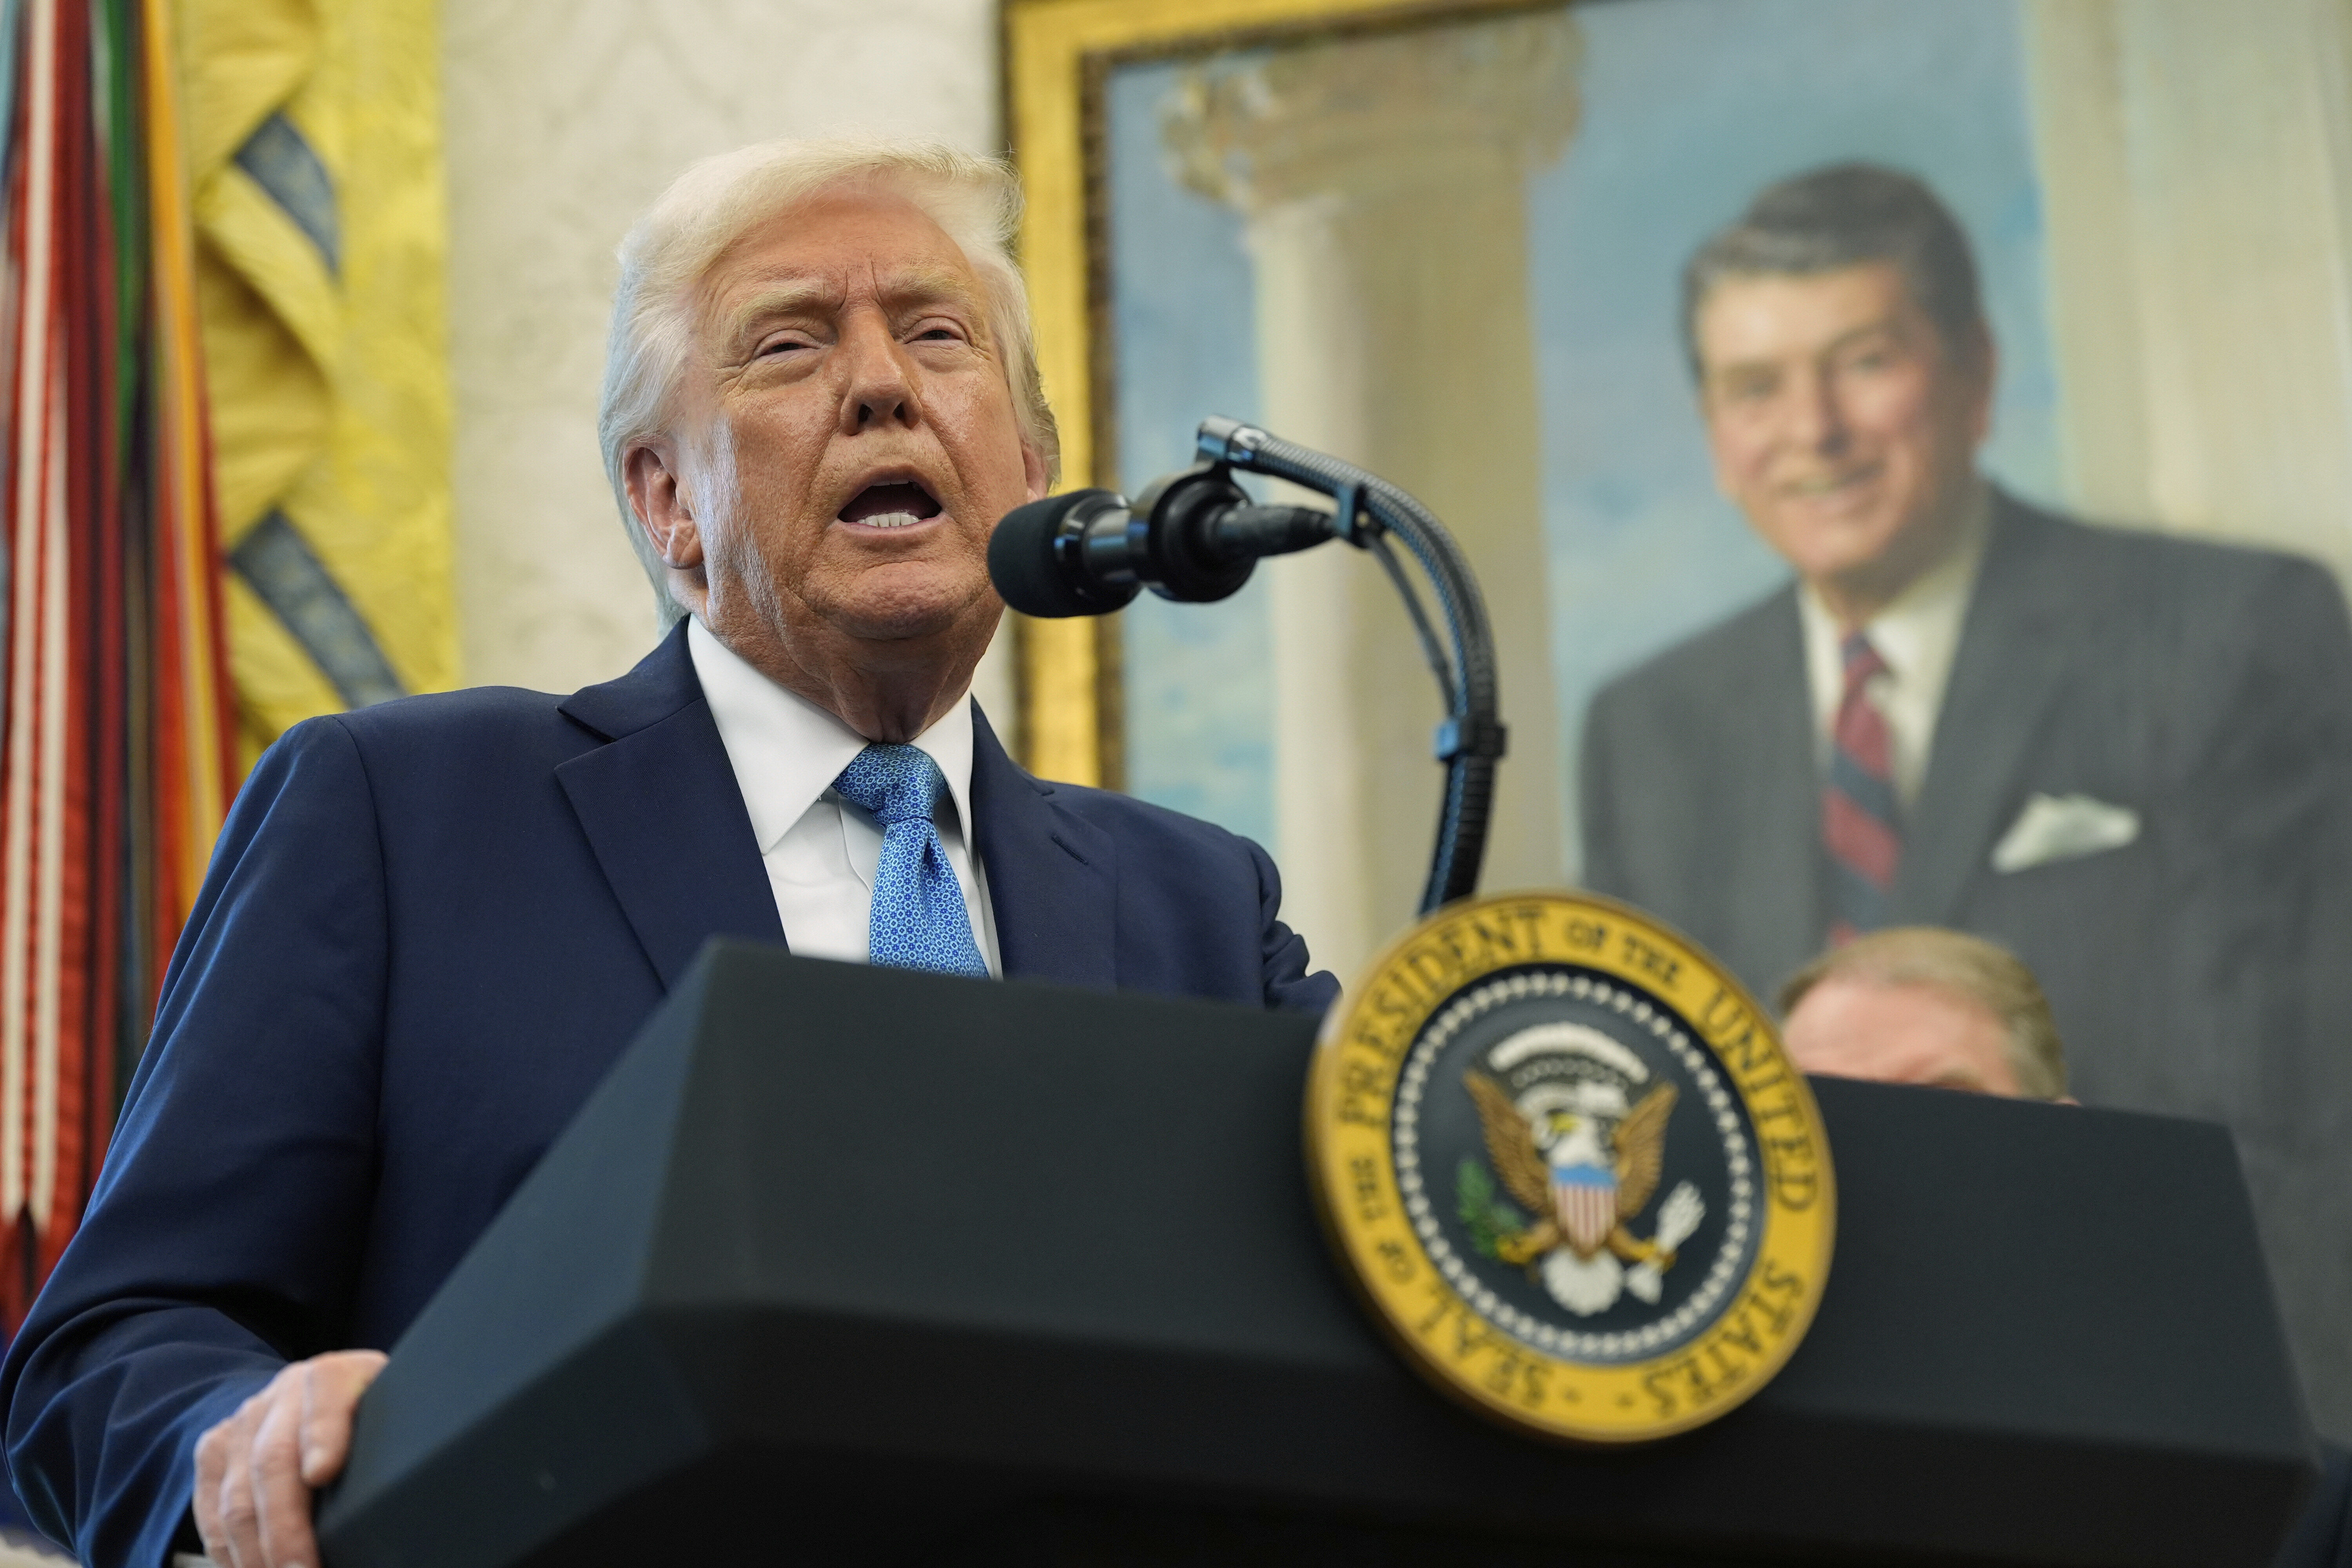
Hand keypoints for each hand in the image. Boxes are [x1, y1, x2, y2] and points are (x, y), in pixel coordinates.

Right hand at [192, 1349, 385, 1567]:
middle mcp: (284, 1392)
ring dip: (255, 1552)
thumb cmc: (368, 1417)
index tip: (323, 1473)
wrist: (309, 1393)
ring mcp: (243, 1422)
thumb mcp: (392, 1414)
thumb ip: (396, 1439)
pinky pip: (211, 1512)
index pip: (326, 1394)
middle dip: (286, 1527)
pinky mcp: (214, 1451)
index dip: (323, 1434)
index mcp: (336, 1376)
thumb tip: (414, 1490)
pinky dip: (229, 1553)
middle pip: (274, 1461)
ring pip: (238, 1496)